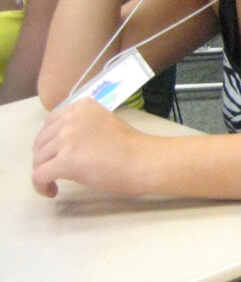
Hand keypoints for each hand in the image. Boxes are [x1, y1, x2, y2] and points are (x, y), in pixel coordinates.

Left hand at [31, 98, 145, 197]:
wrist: (144, 161)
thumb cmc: (130, 147)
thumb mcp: (102, 124)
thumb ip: (80, 127)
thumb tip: (58, 146)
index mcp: (82, 106)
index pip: (50, 123)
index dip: (50, 142)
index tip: (58, 154)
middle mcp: (71, 118)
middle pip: (40, 142)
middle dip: (44, 158)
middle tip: (56, 171)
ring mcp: (67, 138)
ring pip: (38, 160)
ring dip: (43, 172)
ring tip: (57, 182)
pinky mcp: (65, 160)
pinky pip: (39, 176)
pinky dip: (41, 186)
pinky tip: (52, 191)